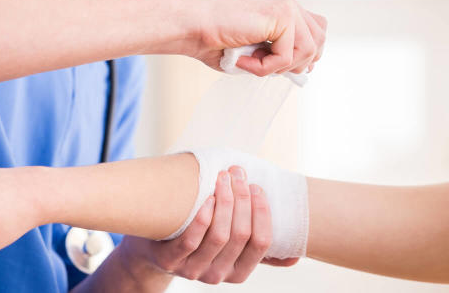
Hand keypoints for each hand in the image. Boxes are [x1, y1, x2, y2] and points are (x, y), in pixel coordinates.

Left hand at [115, 166, 297, 284]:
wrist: (153, 250)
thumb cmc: (201, 241)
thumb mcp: (229, 249)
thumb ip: (255, 248)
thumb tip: (295, 256)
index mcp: (239, 271)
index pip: (261, 242)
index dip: (262, 213)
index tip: (258, 186)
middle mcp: (219, 275)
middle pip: (241, 235)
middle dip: (244, 199)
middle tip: (239, 172)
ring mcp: (193, 270)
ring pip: (219, 236)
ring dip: (225, 202)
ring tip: (224, 177)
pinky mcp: (170, 261)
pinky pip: (191, 240)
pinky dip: (202, 217)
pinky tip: (207, 197)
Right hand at [186, 0, 327, 76]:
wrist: (191, 26)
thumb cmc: (213, 39)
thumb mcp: (256, 45)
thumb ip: (280, 49)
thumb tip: (305, 68)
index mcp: (279, 0)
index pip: (314, 27)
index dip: (305, 52)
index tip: (285, 67)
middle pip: (319, 37)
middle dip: (298, 62)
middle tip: (266, 67)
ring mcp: (284, 2)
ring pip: (309, 49)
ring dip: (279, 67)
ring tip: (252, 64)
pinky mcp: (281, 14)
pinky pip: (288, 55)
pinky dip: (266, 68)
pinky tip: (243, 61)